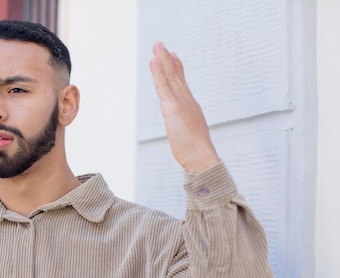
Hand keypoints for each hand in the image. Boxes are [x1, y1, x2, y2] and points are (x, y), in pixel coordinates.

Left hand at [149, 41, 218, 172]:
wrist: (201, 157)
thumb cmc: (195, 150)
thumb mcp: (189, 134)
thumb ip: (184, 127)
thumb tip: (182, 129)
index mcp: (190, 106)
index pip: (182, 83)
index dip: (177, 68)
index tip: (173, 55)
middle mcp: (187, 100)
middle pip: (176, 75)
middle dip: (168, 59)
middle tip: (161, 44)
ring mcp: (181, 102)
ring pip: (170, 76)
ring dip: (162, 59)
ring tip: (157, 45)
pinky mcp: (173, 108)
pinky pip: (163, 86)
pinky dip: (158, 73)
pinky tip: (154, 62)